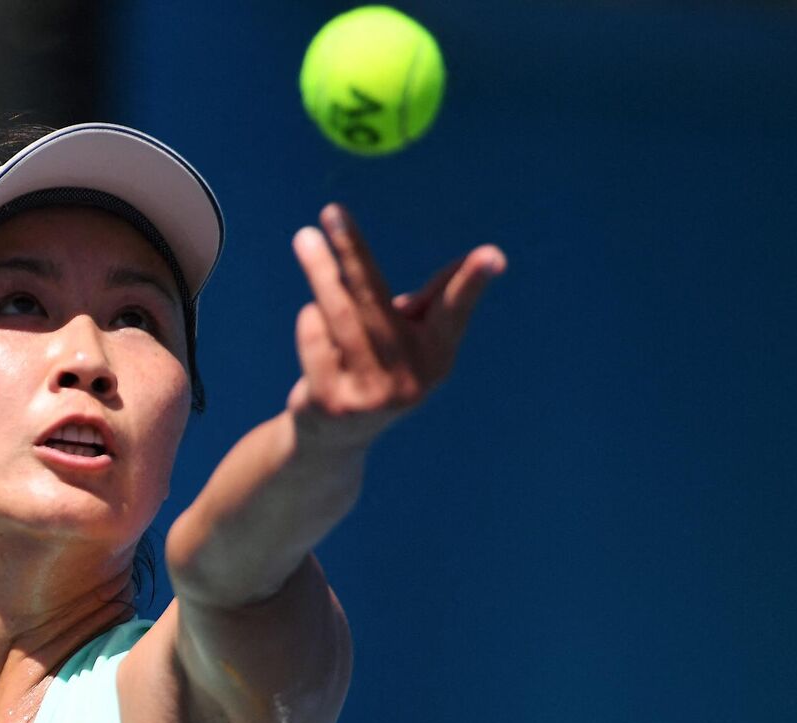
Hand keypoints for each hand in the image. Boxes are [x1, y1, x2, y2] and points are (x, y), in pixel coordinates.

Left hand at [286, 203, 504, 449]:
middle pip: (375, 300)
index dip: (472, 283)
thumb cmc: (381, 368)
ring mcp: (369, 394)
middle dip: (352, 251)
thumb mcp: (413, 337)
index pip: (455, 310)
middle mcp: (410, 378)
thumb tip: (480, 259)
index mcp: (437, 356)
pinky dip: (311, 321)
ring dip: (320, 271)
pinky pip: (314, 339)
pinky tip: (314, 319)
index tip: (492, 255)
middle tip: (332, 212)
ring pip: (339, 315)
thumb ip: (437, 299)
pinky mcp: (331, 402)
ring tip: (305, 239)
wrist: (335, 437)